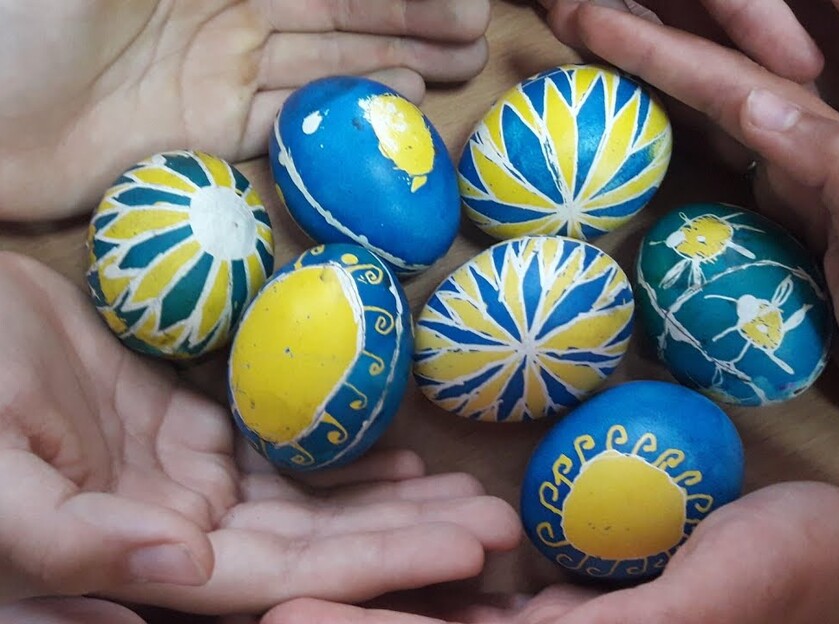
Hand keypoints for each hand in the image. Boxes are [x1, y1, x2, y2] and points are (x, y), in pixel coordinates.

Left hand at [0, 0, 490, 221]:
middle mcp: (224, 8)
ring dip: (392, 59)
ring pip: (326, 60)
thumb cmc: (23, 19)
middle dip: (412, 16)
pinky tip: (393, 101)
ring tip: (458, 65)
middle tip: (480, 33)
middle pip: (338, 9)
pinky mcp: (205, 130)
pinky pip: (292, 116)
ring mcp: (217, 71)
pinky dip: (344, 109)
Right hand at [0, 251, 520, 613]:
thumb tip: (186, 566)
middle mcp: (174, 528)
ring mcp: (185, 477)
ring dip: (391, 500)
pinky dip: (343, 454)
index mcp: (139, 551)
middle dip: (409, 537)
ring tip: (470, 491)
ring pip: (308, 501)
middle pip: (315, 545)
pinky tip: (402, 456)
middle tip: (498, 521)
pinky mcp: (186, 429)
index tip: (465, 549)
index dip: (377, 566)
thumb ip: (72, 536)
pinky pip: (282, 449)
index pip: (284, 574)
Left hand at [265, 482, 838, 623]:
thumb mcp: (709, 608)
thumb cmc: (788, 580)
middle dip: (361, 623)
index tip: (291, 618)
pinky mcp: (574, 601)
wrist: (829, 561)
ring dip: (387, 601)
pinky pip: (491, 597)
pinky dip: (441, 579)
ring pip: (456, 621)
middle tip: (272, 604)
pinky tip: (401, 550)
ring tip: (307, 579)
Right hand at [535, 1, 838, 437]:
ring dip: (653, 88)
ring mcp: (802, 188)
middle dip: (647, 47)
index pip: (734, 80)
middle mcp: (817, 150)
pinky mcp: (791, 228)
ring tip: (595, 59)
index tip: (592, 19)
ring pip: (713, 121)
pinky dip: (681, 146)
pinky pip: (726, 171)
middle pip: (715, 83)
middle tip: (576, 19)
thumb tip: (751, 101)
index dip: (659, 49)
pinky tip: (649, 134)